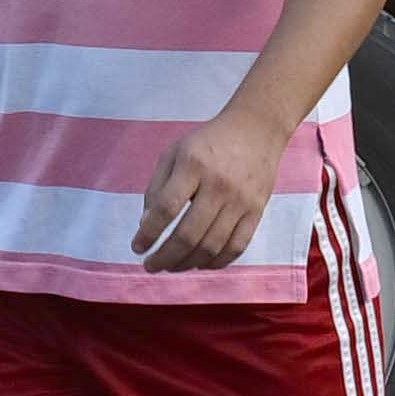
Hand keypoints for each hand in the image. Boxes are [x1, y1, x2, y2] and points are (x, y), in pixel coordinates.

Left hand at [138, 108, 290, 271]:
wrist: (256, 129)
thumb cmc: (208, 142)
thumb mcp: (175, 152)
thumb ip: (157, 187)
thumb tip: (147, 225)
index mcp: (193, 165)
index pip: (167, 208)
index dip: (149, 233)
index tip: (137, 247)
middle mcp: (218, 184)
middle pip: (189, 234)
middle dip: (165, 256)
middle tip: (151, 265)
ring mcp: (241, 200)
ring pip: (212, 246)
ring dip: (187, 263)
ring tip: (172, 266)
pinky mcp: (257, 210)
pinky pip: (237, 246)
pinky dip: (216, 262)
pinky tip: (200, 264)